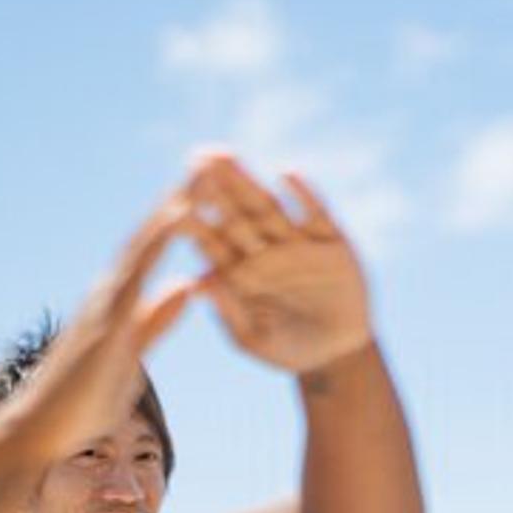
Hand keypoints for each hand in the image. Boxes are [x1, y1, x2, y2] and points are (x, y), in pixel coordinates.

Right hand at [0, 187, 203, 464]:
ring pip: (146, 241)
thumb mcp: (133, 355)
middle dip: (185, 196)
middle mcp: (112, 291)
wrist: (40, 431)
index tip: (212, 188)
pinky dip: (161, 239)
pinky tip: (183, 212)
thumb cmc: (84, 402)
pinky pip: (139, 270)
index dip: (183, 218)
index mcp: (121, 302)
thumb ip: (157, 321)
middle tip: (215, 157)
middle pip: (154, 234)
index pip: (156, 251)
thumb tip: (186, 288)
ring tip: (206, 169)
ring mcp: (107, 301)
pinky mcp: (107, 319)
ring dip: (176, 203)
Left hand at [184, 151, 374, 374]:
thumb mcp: (256, 340)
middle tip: (196, 159)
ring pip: (269, 207)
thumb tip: (198, 282)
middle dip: (217, 188)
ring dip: (248, 182)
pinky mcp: (331, 241)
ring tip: (227, 157)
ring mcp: (296, 242)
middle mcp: (264, 249)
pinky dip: (304, 195)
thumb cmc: (290, 350)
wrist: (339, 355)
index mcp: (239, 271)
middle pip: (236, 214)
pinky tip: (288, 174)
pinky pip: (316, 214)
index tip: (173, 206)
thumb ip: (230, 313)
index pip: (212, 241)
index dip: (196, 222)